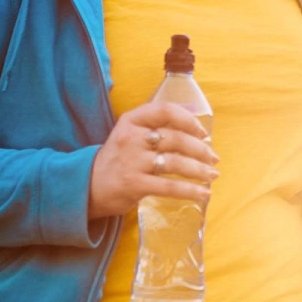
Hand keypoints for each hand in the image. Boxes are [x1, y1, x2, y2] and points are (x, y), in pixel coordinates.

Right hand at [87, 101, 220, 220]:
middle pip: (175, 138)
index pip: (165, 110)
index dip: (188, 119)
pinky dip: (190, 190)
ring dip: (199, 170)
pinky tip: (204, 193)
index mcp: (131, 121)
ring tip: (212, 175)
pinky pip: (169, 186)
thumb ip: (160, 120)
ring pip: (176, 162)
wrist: (88, 186)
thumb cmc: (119, 158)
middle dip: (200, 149)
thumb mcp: (133, 132)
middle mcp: (131, 138)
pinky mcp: (134, 184)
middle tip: (214, 158)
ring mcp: (132, 162)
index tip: (203, 132)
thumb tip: (195, 108)